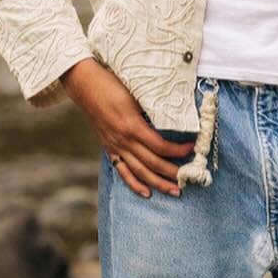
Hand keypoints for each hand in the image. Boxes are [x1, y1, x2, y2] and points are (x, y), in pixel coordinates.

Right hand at [63, 58, 194, 198]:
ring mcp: (115, 146)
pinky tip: (147, 193)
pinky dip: (134, 184)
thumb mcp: (137, 94)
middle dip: (173, 173)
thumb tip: (176, 118)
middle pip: (153, 163)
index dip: (179, 151)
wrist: (85, 85)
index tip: (192, 148)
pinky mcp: (109, 148)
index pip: (161, 146)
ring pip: (140, 171)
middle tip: (189, 178)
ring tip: (175, 191)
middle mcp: (124, 140)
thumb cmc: (113, 85)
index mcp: (132, 126)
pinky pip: (122, 171)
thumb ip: (154, 110)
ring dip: (158, 183)